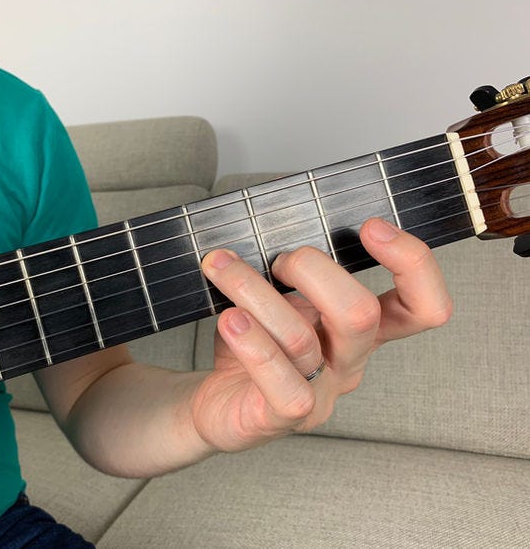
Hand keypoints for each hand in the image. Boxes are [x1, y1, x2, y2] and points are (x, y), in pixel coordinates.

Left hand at [191, 217, 451, 452]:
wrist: (214, 404)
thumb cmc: (251, 344)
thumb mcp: (281, 300)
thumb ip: (294, 272)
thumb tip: (275, 220)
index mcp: (360, 332)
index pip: (422, 306)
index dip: (412, 264)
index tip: (371, 227)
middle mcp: (347, 364)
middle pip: (360, 315)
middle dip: (313, 269)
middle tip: (276, 261)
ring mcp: (319, 394)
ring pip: (299, 337)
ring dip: (253, 289)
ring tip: (221, 267)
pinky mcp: (281, 416)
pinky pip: (278, 379)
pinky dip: (252, 342)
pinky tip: (231, 319)